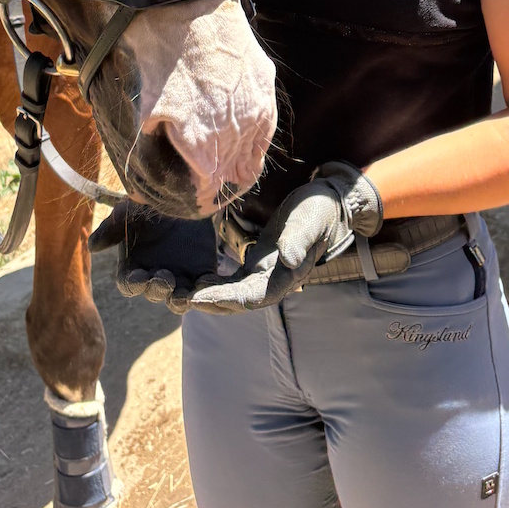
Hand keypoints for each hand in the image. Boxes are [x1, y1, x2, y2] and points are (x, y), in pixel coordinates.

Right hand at [89, 198, 218, 314]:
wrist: (184, 195)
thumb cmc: (150, 205)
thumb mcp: (129, 211)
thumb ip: (111, 228)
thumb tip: (93, 247)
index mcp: (135, 267)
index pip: (129, 284)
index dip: (133, 284)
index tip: (139, 277)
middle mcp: (155, 278)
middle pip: (154, 293)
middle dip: (158, 289)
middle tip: (165, 278)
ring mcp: (180, 278)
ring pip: (177, 300)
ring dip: (179, 300)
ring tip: (183, 294)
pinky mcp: (202, 274)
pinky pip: (205, 289)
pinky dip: (207, 291)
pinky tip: (207, 282)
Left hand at [187, 162, 381, 313]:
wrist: (326, 204)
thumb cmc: (319, 211)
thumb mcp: (310, 221)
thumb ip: (300, 240)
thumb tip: (290, 260)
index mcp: (288, 276)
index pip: (253, 296)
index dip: (226, 299)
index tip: (201, 297)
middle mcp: (274, 281)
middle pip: (239, 301)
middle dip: (210, 302)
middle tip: (182, 300)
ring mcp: (265, 275)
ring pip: (233, 294)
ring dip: (210, 297)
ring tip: (183, 295)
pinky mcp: (258, 265)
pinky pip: (233, 282)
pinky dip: (216, 285)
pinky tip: (197, 282)